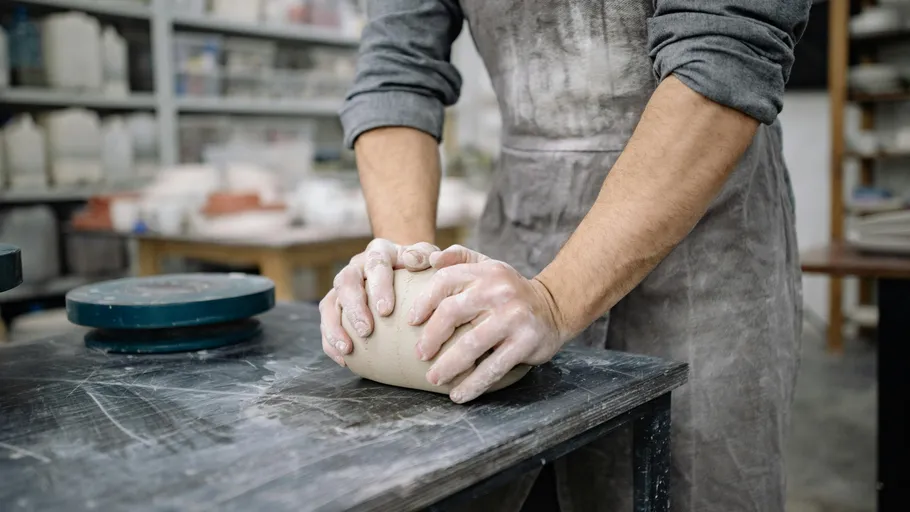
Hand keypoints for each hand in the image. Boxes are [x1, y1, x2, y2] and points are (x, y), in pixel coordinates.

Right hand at [319, 238, 438, 365]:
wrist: (401, 267)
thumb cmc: (417, 266)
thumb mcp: (425, 256)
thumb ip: (424, 255)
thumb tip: (413, 261)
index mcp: (378, 252)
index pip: (375, 264)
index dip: (379, 286)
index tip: (386, 310)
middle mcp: (356, 267)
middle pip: (346, 282)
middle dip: (354, 308)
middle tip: (366, 331)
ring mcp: (342, 286)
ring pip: (329, 303)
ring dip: (335, 327)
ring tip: (347, 348)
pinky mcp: (335, 305)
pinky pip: (326, 322)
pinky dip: (330, 341)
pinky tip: (343, 359)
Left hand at [409, 245, 566, 403]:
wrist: (554, 307)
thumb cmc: (509, 291)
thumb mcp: (488, 267)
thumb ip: (459, 258)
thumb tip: (431, 258)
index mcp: (486, 271)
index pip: (445, 281)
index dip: (423, 302)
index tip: (411, 322)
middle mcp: (499, 291)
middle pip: (453, 312)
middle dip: (431, 337)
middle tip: (420, 354)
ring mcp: (514, 317)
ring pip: (471, 345)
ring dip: (448, 366)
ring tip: (434, 378)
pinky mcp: (526, 342)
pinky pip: (493, 367)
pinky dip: (473, 384)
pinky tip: (459, 394)